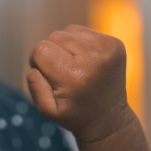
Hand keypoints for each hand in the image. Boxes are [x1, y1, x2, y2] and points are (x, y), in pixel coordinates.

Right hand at [26, 24, 132, 142]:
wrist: (108, 119)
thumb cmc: (74, 114)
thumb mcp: (47, 110)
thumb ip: (35, 86)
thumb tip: (35, 66)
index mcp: (75, 76)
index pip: (41, 49)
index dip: (37, 61)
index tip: (47, 76)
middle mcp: (94, 57)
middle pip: (54, 36)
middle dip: (51, 52)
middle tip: (62, 73)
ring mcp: (108, 47)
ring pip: (68, 31)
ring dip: (65, 46)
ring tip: (74, 66)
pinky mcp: (115, 43)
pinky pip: (83, 32)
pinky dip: (79, 44)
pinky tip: (85, 61)